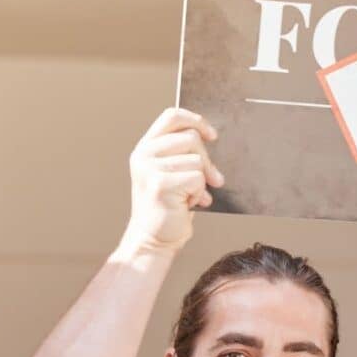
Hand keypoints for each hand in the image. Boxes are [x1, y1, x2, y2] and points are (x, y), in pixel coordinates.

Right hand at [121, 108, 223, 252]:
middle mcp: (143, 154)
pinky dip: (199, 193)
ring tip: (188, 196)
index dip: (196, 121)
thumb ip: (183, 154)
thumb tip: (210, 138)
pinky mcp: (160, 184)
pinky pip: (197, 178)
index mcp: (146, 147)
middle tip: (211, 180)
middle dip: (207, 161)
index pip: (172, 116)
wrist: (154, 240)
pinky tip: (187, 204)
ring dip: (201, 182)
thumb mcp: (172, 173)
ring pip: (197, 161)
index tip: (212, 136)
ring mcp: (149, 168)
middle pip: (191, 138)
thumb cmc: (168, 208)